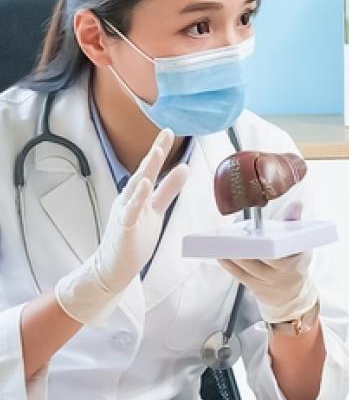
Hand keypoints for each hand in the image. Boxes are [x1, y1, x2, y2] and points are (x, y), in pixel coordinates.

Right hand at [55, 129, 188, 324]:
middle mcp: (129, 199)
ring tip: (157, 151)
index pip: (150, 169)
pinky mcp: (123, 228)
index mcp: (137, 194)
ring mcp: (125, 212)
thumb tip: (184, 167)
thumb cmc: (134, 237)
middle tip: (165, 132)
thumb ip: (168, 189)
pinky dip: (137, 197)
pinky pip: (130, 211)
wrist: (113, 268)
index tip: (168, 131)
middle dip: (154, 152)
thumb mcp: (156, 209)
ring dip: (146, 169)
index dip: (159, 150)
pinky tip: (144, 185)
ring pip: (136, 187)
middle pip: (143, 172)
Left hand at [218, 201, 317, 323]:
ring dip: (232, 254)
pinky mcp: (252, 286)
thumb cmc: (295, 261)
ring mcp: (264, 282)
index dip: (265, 247)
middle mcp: (278, 275)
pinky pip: (237, 274)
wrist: (291, 292)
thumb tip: (296, 204)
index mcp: (293, 263)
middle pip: (256, 261)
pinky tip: (220, 252)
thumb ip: (295, 222)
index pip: (277, 255)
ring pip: (245, 267)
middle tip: (232, 235)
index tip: (257, 237)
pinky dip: (228, 263)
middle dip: (243, 249)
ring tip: (222, 240)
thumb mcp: (301, 243)